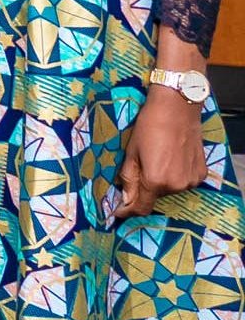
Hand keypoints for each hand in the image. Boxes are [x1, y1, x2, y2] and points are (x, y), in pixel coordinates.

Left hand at [121, 90, 208, 216]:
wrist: (177, 108)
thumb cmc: (149, 127)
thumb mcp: (131, 153)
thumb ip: (128, 179)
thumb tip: (125, 199)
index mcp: (155, 181)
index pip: (141, 207)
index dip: (128, 210)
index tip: (119, 210)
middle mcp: (176, 185)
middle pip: (154, 197)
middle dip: (143, 189)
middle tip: (138, 169)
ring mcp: (191, 180)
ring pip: (169, 189)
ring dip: (159, 182)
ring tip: (156, 159)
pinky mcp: (201, 173)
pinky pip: (183, 181)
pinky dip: (174, 175)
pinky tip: (171, 158)